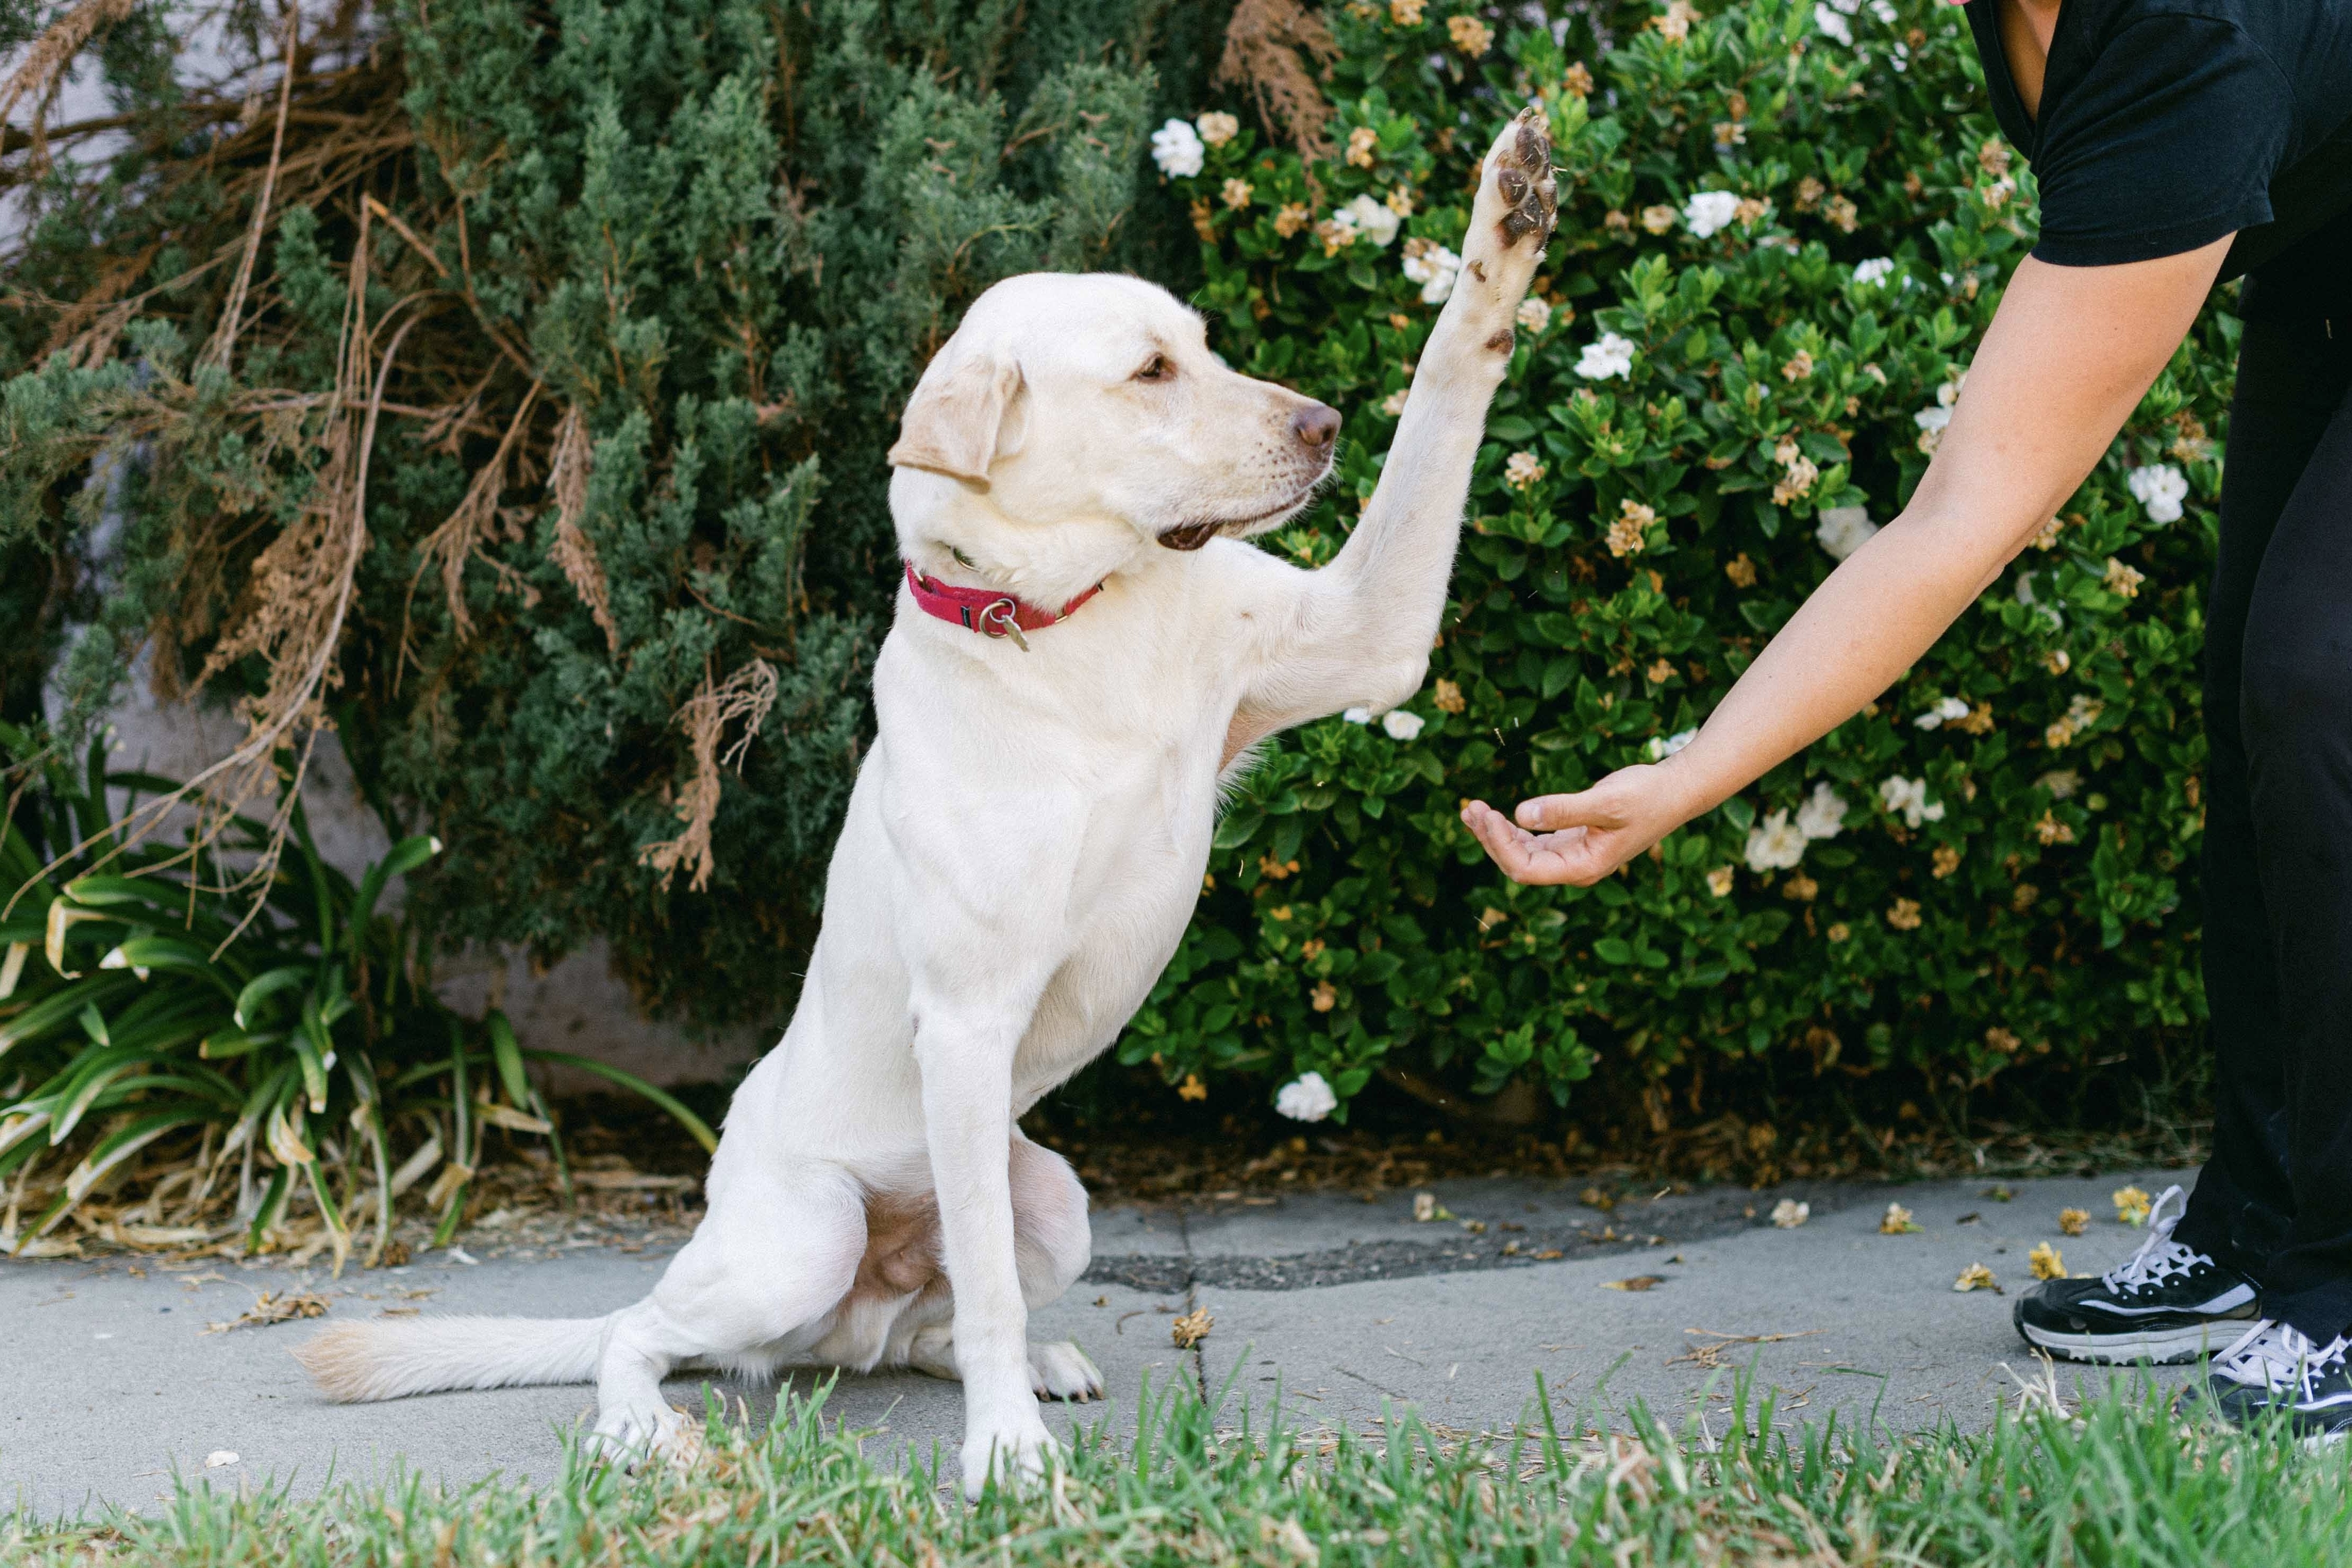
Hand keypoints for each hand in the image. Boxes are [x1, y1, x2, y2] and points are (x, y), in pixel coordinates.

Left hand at [1459, 763, 1694, 885]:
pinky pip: (1532, 841)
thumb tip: (1521, 813)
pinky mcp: (1571, 840)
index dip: (1500, 845)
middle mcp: (1574, 868)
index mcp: (1583, 868)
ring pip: (1522, 853)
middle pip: (1518, 864)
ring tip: (1472, 810)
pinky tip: (1493, 814)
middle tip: (1471, 808)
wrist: (1674, 791)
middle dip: (1491, 838)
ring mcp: (1571, 856)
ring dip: (1496, 834)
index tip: (1487, 814)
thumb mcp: (1605, 801)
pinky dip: (1511, 828)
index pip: (1526, 869)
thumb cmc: (1646, 796)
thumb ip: (1564, 809)